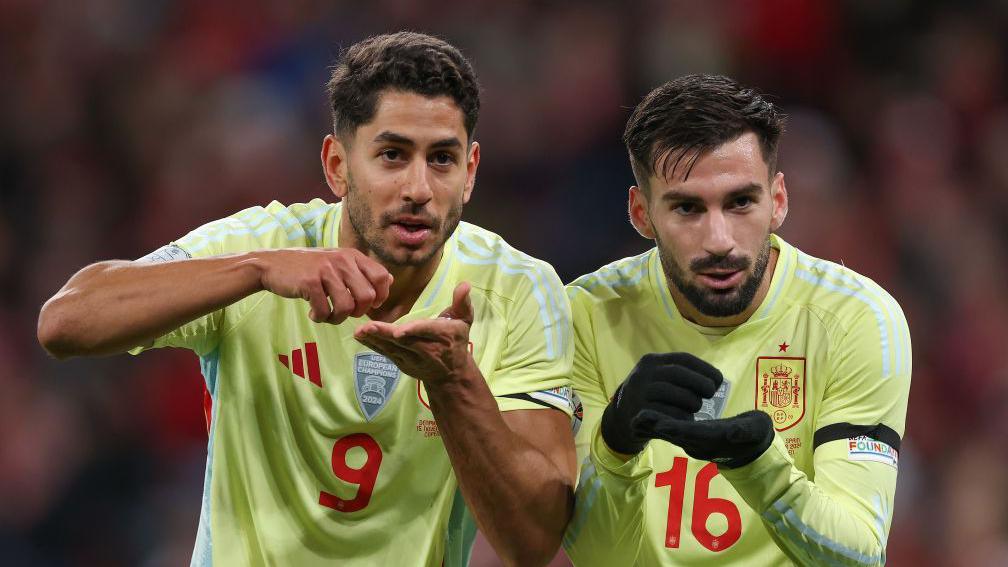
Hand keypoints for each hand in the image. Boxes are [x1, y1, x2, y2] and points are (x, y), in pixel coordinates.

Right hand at [255, 248, 392, 323]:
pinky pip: (325, 311)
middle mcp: (342, 260)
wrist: (272, 265)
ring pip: (347, 307)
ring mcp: (326, 270)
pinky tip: (313, 313)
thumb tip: (390, 280)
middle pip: (367, 297)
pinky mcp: (310, 282)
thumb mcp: (338, 262)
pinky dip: (320, 318)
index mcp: (352, 256)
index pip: (382, 277)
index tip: (368, 306)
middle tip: (344, 312)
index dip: (380, 296)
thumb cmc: (309, 268)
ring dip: (337, 318)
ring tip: (327, 315)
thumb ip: (363, 271)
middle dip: (358, 312)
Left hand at [353, 282, 474, 385]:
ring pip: (392, 349)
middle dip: (385, 335)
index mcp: (443, 336)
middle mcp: (427, 350)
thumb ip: (462, 302)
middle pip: (404, 341)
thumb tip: (465, 284)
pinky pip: (386, 354)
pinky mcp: (402, 364)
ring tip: (359, 331)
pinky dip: (373, 346)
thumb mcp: (465, 321)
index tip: (399, 331)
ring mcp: (413, 359)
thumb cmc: (457, 342)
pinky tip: (360, 337)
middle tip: (368, 327)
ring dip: (375, 340)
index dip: (414, 331)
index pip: (427, 332)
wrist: (451, 375)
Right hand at [600, 352, 721, 455]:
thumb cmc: (650, 396)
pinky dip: (684, 417)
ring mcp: (640, 393)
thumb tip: (714, 380)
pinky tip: (686, 419)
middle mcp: (644, 374)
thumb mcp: (658, 378)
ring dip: (694, 403)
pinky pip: (672, 415)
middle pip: (679, 374)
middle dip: (701, 384)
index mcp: (652, 361)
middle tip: (710, 394)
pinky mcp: (641, 413)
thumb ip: (680, 375)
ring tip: (695, 408)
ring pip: (678, 395)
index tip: (718, 380)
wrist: (620, 418)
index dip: (705, 368)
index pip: (683, 358)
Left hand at [633, 409, 773, 468]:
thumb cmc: (756, 435)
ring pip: (670, 433)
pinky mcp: (691, 437)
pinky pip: (671, 432)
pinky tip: (643, 419)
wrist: (753, 447)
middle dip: (657, 427)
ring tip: (634, 418)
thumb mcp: (755, 431)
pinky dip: (657, 426)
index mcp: (713, 440)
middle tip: (637, 418)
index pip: (691, 433)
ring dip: (653, 426)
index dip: (674, 427)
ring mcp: (694, 442)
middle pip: (675, 434)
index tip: (658, 422)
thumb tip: (733, 431)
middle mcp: (700, 444)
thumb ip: (744, 431)